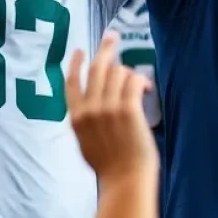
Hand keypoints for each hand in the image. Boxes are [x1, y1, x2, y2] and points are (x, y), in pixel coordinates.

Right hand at [66, 34, 155, 183]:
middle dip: (106, 49)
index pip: (71, 82)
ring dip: (129, 73)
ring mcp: (108, 108)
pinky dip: (140, 80)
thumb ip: (85, 121)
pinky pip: (133, 80)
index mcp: (76, 118)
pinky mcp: (127, 109)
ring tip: (137, 86)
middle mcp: (89, 110)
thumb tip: (90, 103)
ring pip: (118, 71)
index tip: (79, 49)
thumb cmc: (109, 166)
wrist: (125, 180)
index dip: (75, 63)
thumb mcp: (85, 142)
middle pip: (96, 68)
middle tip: (113, 37)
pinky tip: (146, 88)